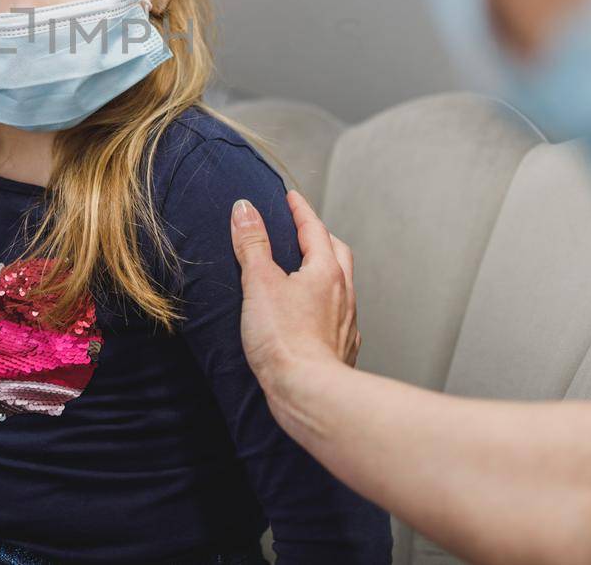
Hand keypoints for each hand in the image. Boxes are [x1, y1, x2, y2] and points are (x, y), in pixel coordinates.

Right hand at [231, 190, 360, 394]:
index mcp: (326, 271)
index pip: (315, 229)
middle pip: (337, 253)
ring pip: (342, 285)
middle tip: (303, 231)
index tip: (292, 198)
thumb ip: (252, 244)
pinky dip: (327, 305)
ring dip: (326, 271)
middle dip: (320, 237)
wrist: (308, 392)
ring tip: (307, 272)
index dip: (301, 211)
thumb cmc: (284, 340)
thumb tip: (244, 210)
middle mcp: (343, 293)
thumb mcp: (259, 284)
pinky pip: (339, 316)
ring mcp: (346, 322)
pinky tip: (314, 316)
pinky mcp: (342, 348)